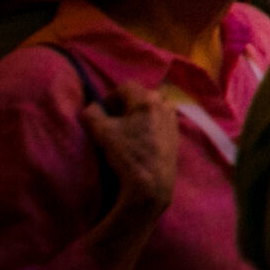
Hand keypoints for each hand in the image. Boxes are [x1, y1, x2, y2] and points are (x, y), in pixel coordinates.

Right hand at [80, 84, 178, 220]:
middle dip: (126, 106)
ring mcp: (173, 120)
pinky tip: (140, 142)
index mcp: (148, 100)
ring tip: (128, 132)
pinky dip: (150, 125)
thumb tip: (93, 107)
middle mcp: (165, 105)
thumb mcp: (102, 132)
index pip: (126, 87)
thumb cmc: (128, 154)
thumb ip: (92, 113)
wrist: (152, 183)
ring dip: (140, 115)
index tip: (103, 113)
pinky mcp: (176, 134)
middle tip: (114, 122)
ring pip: (153, 108)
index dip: (111, 97)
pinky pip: (161, 121)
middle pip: (141, 96)